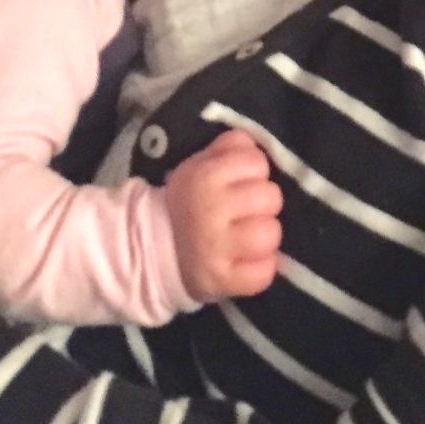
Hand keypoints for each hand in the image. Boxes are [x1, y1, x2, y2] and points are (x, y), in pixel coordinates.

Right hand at [164, 129, 282, 303]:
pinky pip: (264, 273)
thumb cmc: (189, 201)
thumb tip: (254, 143)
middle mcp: (211, 210)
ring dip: (265, 237)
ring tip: (248, 237)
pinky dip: (261, 268)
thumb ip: (229, 146)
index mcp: (205, 177)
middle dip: (263, 204)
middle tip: (246, 212)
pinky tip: (247, 261)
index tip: (241, 184)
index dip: (254, 172)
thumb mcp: (200, 164)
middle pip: (271, 197)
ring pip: (271, 234)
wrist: (153, 249)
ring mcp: (217, 248)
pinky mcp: (223, 280)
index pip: (257, 162)